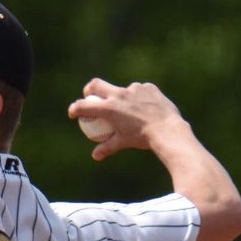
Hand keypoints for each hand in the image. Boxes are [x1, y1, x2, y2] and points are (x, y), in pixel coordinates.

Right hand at [68, 80, 188, 161]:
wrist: (167, 129)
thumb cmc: (142, 138)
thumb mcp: (123, 142)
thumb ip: (107, 147)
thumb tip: (95, 156)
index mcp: (109, 108)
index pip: (84, 105)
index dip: (75, 109)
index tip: (73, 113)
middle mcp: (119, 94)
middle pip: (96, 85)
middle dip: (89, 90)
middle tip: (91, 97)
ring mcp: (134, 89)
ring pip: (122, 90)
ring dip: (120, 97)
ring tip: (129, 111)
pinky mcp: (148, 87)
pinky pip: (139, 91)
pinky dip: (138, 98)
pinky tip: (145, 108)